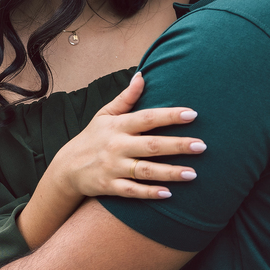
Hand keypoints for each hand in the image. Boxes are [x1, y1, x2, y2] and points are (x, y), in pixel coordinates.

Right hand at [48, 71, 204, 200]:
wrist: (67, 167)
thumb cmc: (93, 137)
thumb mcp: (105, 114)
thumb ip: (126, 98)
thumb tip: (142, 75)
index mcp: (118, 125)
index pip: (147, 118)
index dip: (169, 116)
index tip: (192, 114)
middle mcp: (116, 145)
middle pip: (151, 146)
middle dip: (177, 146)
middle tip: (202, 146)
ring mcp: (113, 167)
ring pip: (144, 171)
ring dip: (169, 173)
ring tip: (193, 174)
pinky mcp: (109, 186)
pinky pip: (132, 191)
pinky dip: (149, 193)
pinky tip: (168, 194)